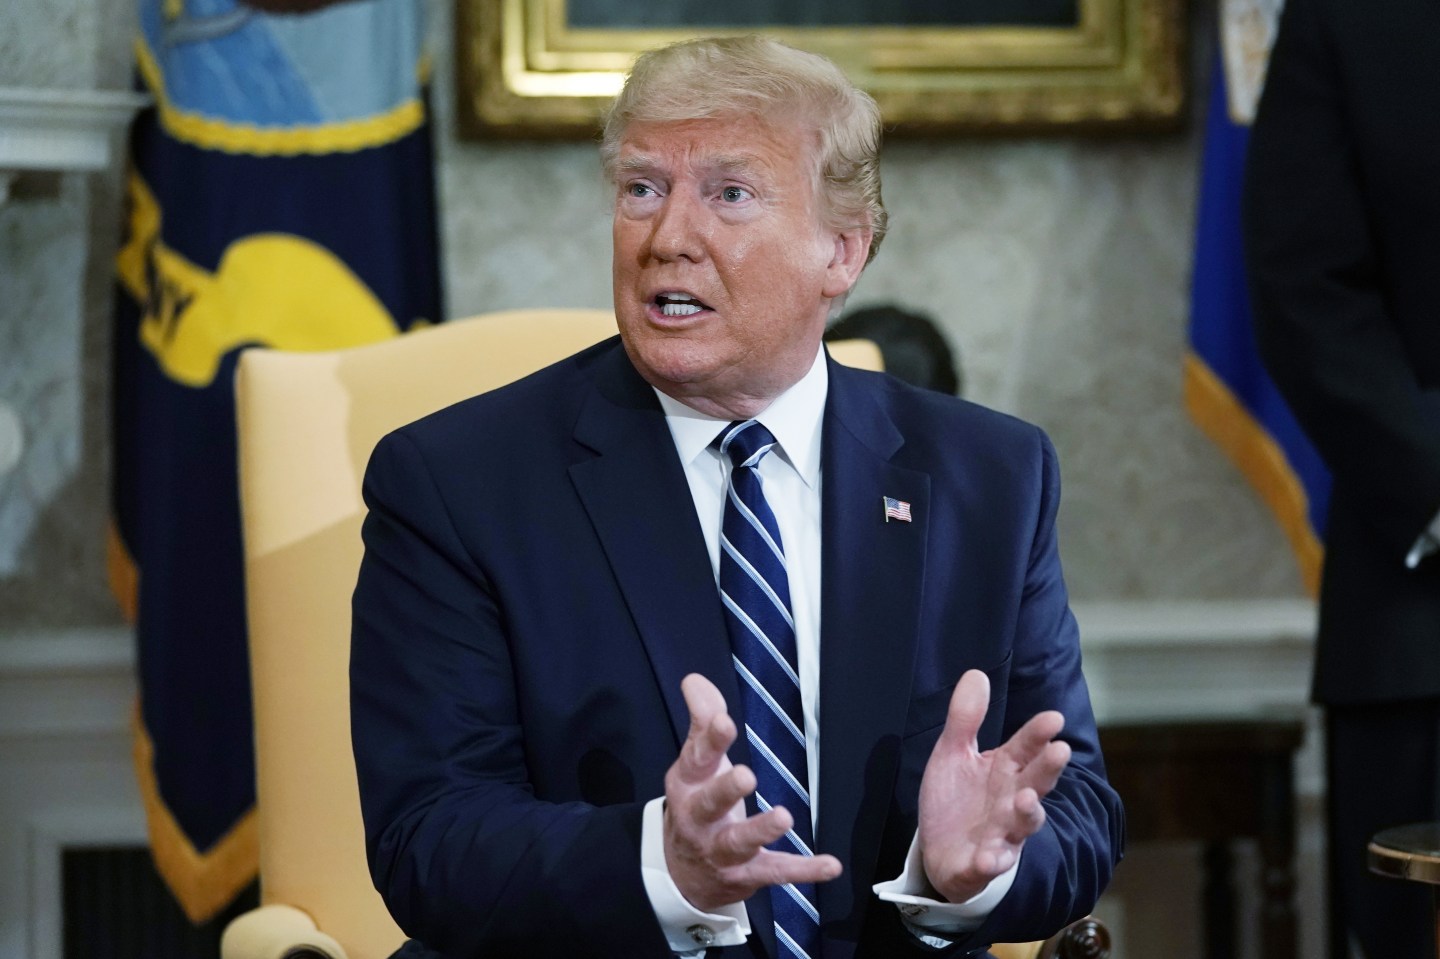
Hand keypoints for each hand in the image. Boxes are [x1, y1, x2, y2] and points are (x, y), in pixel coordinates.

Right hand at [663, 673, 841, 910]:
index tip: (724, 721)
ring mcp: (722, 850)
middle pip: (710, 803)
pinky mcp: (746, 875)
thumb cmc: (696, 801)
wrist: (680, 872)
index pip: (697, 756)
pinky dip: (803, 870)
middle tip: (746, 775)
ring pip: (740, 842)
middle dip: (726, 790)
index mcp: (688, 782)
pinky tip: (830, 865)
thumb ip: (702, 718)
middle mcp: (700, 818)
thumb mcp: (695, 761)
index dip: (710, 738)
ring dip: (761, 830)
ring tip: (784, 817)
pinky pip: (776, 872)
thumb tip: (694, 680)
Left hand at [918, 669, 1070, 902]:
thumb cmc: (957, 799)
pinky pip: (990, 864)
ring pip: (1022, 825)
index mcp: (1005, 770)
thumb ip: (965, 718)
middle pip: (1036, 783)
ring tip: (1027, 800)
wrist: (942, 851)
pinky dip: (992, 862)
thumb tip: (976, 673)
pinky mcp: (982, 864)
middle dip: (1048, 769)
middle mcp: (1011, 801)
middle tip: (1060, 751)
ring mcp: (1002, 834)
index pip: (1025, 748)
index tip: (1054, 717)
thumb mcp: (953, 753)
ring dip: (1027, 813)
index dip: (1038, 733)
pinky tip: (989, 858)